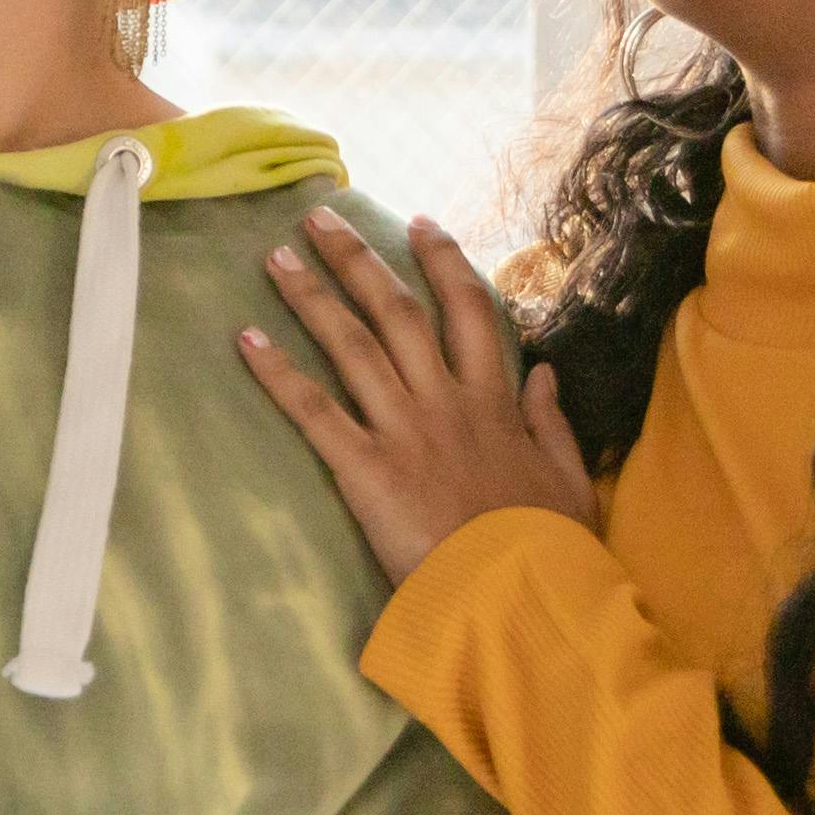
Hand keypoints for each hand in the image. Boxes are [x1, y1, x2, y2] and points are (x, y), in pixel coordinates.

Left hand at [235, 206, 596, 578]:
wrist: (520, 597)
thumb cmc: (547, 549)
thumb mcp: (568, 479)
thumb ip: (552, 422)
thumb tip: (543, 371)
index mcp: (494, 403)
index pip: (469, 310)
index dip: (442, 261)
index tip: (419, 224)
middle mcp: (446, 402)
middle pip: (397, 311)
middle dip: (357, 259)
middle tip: (318, 217)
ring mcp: (404, 431)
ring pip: (352, 345)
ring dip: (310, 296)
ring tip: (274, 257)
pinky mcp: (367, 470)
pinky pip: (314, 411)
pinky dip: (278, 373)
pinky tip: (246, 340)